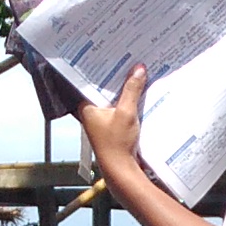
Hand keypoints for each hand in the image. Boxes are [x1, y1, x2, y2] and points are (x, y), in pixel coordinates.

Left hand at [75, 63, 150, 181]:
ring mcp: (101, 121)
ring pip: (113, 99)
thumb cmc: (116, 144)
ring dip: (123, 90)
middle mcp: (91, 113)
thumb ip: (131, 90)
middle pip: (104, 89)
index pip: (91, 81)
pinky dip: (128, 102)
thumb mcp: (126, 113)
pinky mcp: (112, 128)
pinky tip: (139, 94)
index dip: (102, 68)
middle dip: (117, 78)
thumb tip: (138, 69)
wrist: (121, 170)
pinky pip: (119, 109)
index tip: (113, 56)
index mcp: (86, 107)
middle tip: (128, 61)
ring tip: (135, 73)